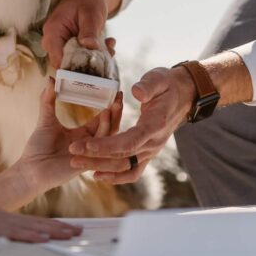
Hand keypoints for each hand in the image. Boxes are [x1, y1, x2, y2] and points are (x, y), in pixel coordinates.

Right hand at [0, 206, 81, 242]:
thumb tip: (10, 244)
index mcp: (1, 218)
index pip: (33, 223)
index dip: (54, 226)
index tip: (70, 229)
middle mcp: (3, 217)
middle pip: (38, 224)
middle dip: (60, 228)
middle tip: (80, 231)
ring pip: (31, 227)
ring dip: (53, 231)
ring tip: (71, 233)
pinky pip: (13, 232)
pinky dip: (29, 235)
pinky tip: (43, 237)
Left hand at [17, 78, 123, 191]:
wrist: (30, 169)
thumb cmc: (37, 147)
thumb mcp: (45, 119)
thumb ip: (48, 100)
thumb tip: (50, 78)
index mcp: (82, 134)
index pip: (101, 120)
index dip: (109, 108)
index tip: (115, 93)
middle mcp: (89, 144)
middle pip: (110, 127)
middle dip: (116, 113)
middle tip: (119, 97)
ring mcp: (89, 154)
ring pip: (108, 137)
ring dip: (112, 122)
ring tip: (112, 106)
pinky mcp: (87, 163)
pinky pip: (100, 149)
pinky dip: (103, 135)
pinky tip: (103, 120)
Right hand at [42, 0, 121, 67]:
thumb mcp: (90, 14)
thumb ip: (89, 31)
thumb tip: (90, 47)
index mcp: (53, 32)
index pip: (57, 60)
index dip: (72, 70)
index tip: (92, 70)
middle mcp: (55, 42)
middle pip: (67, 65)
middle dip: (89, 64)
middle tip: (107, 54)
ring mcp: (63, 46)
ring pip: (77, 63)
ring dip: (95, 58)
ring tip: (110, 46)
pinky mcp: (72, 48)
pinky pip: (83, 58)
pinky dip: (97, 54)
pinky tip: (108, 44)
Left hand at [68, 66, 194, 183]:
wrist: (183, 95)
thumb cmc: (167, 84)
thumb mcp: (159, 78)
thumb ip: (148, 86)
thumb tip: (136, 93)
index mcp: (155, 125)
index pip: (130, 141)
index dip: (108, 146)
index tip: (87, 145)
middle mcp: (154, 143)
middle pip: (123, 157)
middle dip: (96, 157)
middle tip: (73, 153)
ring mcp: (151, 150)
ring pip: (125, 167)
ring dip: (101, 167)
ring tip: (77, 164)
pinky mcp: (147, 152)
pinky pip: (132, 171)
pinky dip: (115, 176)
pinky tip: (97, 175)